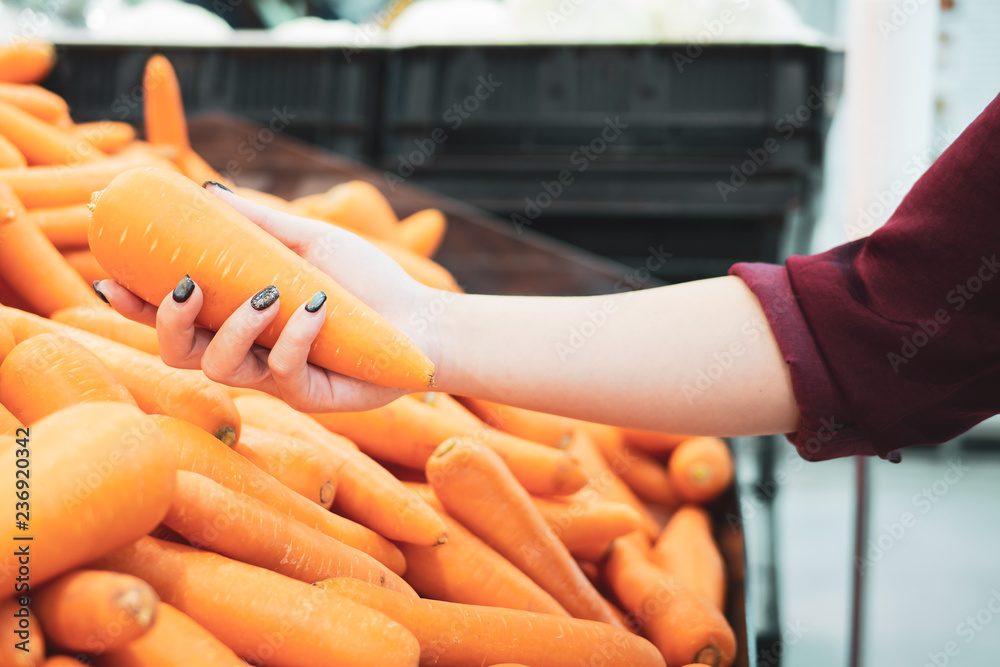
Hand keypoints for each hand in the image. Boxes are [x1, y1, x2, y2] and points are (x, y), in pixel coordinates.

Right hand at [96, 183, 442, 411]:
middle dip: (169, 323)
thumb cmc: (366, 282)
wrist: (421, 320)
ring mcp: (276, 379)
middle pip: (180, 355)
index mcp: (239, 319)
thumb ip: (259, 223)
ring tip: (270, 293)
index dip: (137, 308)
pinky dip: (295, 334)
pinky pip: (282, 371)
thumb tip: (208, 193)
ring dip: (235, 328)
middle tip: (187, 287)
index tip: (112, 280)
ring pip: (223, 369)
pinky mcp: (309, 396)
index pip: (175, 320)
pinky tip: (317, 307)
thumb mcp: (309, 242)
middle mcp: (250, 353)